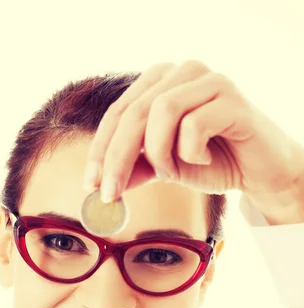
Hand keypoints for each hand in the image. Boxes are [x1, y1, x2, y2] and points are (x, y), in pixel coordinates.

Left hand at [84, 61, 303, 206]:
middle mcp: (181, 72)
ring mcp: (207, 79)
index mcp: (159, 82)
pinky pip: (194, 124)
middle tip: (110, 193)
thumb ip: (134, 168)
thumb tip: (98, 184)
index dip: (100, 149)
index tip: (90, 184)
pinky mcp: (231, 96)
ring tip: (175, 171)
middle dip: (116, 158)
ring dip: (160, 154)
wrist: (259, 169)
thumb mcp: (163, 167)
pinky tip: (204, 159)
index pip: (118, 112)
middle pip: (134, 112)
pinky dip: (191, 152)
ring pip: (161, 113)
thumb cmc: (212, 161)